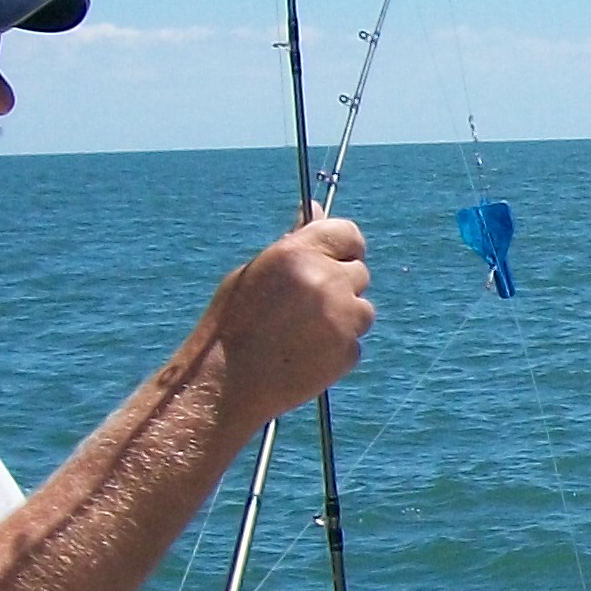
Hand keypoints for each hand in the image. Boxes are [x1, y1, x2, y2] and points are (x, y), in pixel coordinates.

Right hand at [202, 218, 373, 434]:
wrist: (227, 382)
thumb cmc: (234, 322)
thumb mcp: (256, 272)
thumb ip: (293, 244)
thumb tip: (315, 209)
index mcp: (298, 254)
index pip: (348, 233)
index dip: (344, 246)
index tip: (336, 258)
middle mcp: (325, 282)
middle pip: (359, 272)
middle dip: (341, 284)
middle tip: (307, 304)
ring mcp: (341, 319)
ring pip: (363, 309)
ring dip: (343, 317)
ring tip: (301, 332)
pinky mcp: (348, 352)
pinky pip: (354, 342)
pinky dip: (337, 347)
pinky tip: (303, 355)